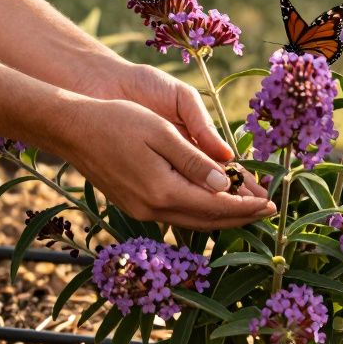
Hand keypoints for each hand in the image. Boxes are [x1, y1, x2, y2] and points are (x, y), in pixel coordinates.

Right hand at [53, 97, 275, 229]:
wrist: (71, 128)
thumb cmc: (118, 122)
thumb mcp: (162, 134)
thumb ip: (195, 162)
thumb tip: (226, 186)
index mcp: (163, 190)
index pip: (217, 206)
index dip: (247, 206)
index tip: (271, 204)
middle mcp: (152, 209)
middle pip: (208, 221)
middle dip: (240, 216)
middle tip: (267, 211)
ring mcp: (141, 210)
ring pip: (192, 221)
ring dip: (221, 217)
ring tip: (247, 209)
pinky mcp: (134, 205)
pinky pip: (177, 215)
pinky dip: (200, 211)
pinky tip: (212, 203)